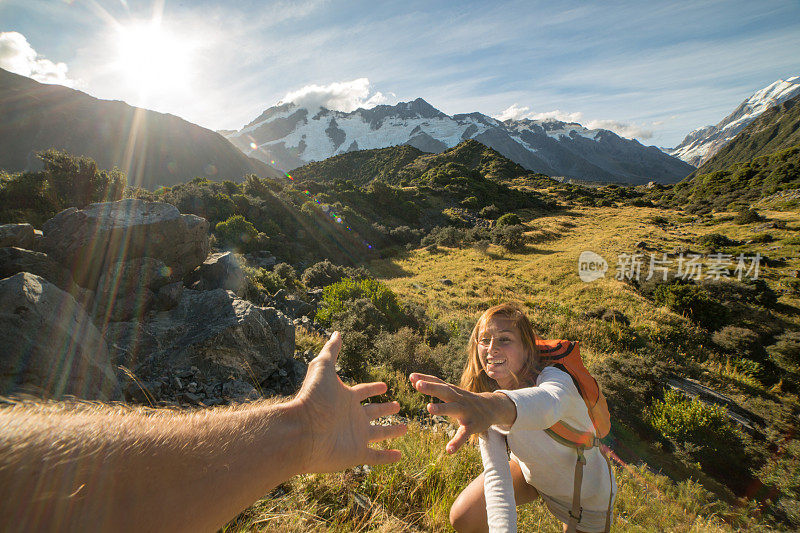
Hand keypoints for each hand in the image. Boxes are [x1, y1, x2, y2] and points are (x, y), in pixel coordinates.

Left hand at [293, 332, 406, 472]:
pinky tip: (400, 456)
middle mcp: (351, 417)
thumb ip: (331, 351)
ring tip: (405, 428)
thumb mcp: (323, 368)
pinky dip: (388, 457)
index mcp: (345, 398)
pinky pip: (376, 457)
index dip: (373, 388)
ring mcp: (355, 436)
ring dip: (392, 432)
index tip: (385, 385)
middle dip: (385, 409)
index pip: (363, 391)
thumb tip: (336, 332)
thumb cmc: (312, 398)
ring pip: (379, 434)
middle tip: (397, 405)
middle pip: (373, 413)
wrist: (302, 431)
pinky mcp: (356, 454)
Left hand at [409, 373, 515, 453]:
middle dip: (432, 388)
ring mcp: (466, 411)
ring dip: (442, 408)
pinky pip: (464, 434)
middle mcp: (458, 399)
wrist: (492, 407)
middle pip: (444, 391)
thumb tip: (412, 379)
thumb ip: (433, 385)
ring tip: (429, 408)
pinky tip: (449, 450)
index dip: (425, 379)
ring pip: (453, 408)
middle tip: (418, 385)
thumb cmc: (464, 399)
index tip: (411, 376)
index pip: (438, 382)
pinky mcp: (472, 426)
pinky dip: (457, 442)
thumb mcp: (451, 391)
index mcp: (452, 391)